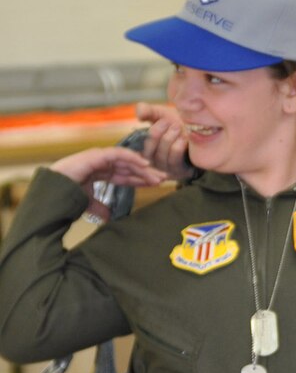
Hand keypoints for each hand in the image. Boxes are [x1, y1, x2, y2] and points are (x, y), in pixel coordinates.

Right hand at [51, 147, 167, 217]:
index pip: (126, 175)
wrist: (54, 190)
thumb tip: (108, 218)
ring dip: (143, 167)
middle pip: (130, 167)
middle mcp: (103, 163)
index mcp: (101, 172)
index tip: (156, 184)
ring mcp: (100, 157)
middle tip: (164, 178)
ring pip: (128, 160)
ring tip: (157, 175)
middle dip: (147, 172)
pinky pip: (120, 154)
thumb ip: (99, 208)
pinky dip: (133, 157)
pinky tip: (145, 163)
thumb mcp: (88, 203)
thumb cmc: (67, 195)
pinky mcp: (98, 155)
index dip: (141, 179)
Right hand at [135, 102, 192, 180]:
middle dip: (158, 133)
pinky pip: (174, 159)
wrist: (201, 132)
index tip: (163, 120)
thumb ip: (147, 111)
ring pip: (161, 154)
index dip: (151, 132)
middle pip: (148, 150)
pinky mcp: (178, 172)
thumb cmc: (177, 123)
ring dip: (170, 138)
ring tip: (178, 127)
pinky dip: (178, 146)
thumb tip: (139, 115)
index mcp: (144, 148)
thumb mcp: (160, 114)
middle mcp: (152, 162)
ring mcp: (164, 169)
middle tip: (170, 122)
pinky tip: (185, 138)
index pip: (139, 145)